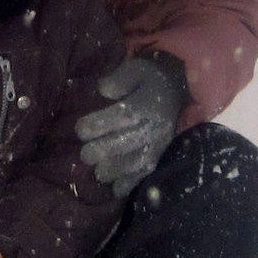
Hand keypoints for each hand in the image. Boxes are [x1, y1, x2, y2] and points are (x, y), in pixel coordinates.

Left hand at [76, 53, 188, 196]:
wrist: (177, 93)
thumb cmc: (149, 81)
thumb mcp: (135, 70)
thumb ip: (119, 79)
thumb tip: (104, 89)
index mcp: (146, 104)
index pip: (122, 116)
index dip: (99, 124)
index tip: (80, 129)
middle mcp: (152, 127)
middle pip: (125, 143)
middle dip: (101, 152)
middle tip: (86, 154)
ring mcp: (157, 145)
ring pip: (133, 163)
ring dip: (113, 171)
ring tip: (98, 172)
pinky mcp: (158, 156)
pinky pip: (144, 174)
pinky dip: (129, 184)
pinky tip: (115, 188)